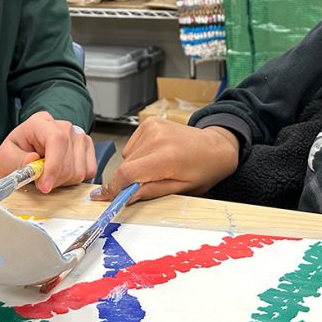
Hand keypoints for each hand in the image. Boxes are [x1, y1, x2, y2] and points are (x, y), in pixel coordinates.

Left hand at [0, 110, 94, 192]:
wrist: (24, 152)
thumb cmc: (15, 154)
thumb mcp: (4, 158)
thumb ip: (16, 160)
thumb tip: (32, 161)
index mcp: (41, 122)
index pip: (57, 139)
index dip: (54, 165)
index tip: (45, 185)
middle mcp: (63, 126)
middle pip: (68, 160)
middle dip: (52, 179)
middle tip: (38, 180)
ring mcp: (78, 136)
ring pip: (78, 170)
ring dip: (61, 181)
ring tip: (48, 175)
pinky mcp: (87, 148)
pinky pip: (88, 172)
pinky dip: (73, 180)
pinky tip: (60, 174)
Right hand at [93, 119, 238, 203]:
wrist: (215, 147)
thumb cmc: (203, 170)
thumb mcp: (180, 189)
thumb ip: (151, 191)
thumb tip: (125, 197)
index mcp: (167, 157)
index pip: (128, 172)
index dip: (114, 188)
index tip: (106, 198)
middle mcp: (157, 138)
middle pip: (125, 165)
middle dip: (126, 181)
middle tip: (138, 190)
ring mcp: (152, 127)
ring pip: (127, 156)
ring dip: (134, 167)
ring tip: (156, 169)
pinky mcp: (150, 122)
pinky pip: (132, 146)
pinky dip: (138, 155)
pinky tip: (154, 156)